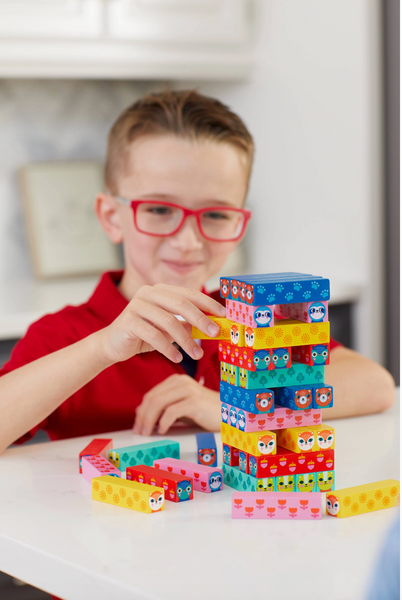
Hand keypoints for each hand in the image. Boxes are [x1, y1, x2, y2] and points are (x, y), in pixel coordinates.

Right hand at [98, 283, 225, 364]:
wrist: (113, 344)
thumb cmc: (145, 335)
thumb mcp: (170, 329)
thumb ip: (188, 325)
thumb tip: (214, 327)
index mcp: (161, 290)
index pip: (189, 294)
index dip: (208, 303)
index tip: (224, 315)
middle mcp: (148, 293)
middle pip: (181, 304)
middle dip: (201, 319)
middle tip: (215, 333)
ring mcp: (137, 305)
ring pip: (169, 321)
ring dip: (186, 340)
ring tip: (196, 355)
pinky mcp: (129, 321)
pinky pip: (154, 335)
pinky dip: (168, 348)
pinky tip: (176, 358)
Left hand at [133, 374, 220, 435]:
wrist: (229, 412)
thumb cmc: (205, 412)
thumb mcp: (182, 408)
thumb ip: (165, 408)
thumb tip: (142, 415)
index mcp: (176, 381)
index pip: (151, 394)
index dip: (141, 411)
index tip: (137, 426)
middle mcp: (181, 382)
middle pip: (152, 398)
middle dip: (142, 417)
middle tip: (139, 432)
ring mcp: (188, 390)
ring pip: (159, 403)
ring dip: (149, 420)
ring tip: (147, 433)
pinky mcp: (194, 401)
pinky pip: (172, 411)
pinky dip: (163, 422)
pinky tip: (162, 430)